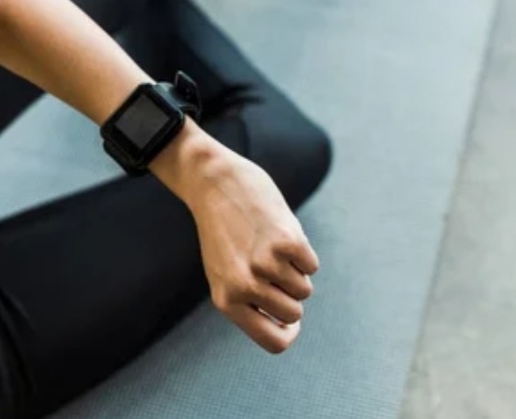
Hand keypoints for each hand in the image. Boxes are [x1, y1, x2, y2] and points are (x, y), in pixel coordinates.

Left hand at [152, 127, 319, 353]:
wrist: (213, 182)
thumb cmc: (223, 228)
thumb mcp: (224, 271)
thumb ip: (248, 301)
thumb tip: (289, 323)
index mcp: (226, 300)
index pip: (274, 343)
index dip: (288, 332)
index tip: (289, 319)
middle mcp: (244, 287)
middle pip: (294, 315)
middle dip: (290, 294)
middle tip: (271, 266)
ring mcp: (265, 265)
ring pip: (305, 289)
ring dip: (295, 270)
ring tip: (270, 246)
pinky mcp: (286, 242)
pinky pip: (311, 265)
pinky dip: (302, 251)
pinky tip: (278, 231)